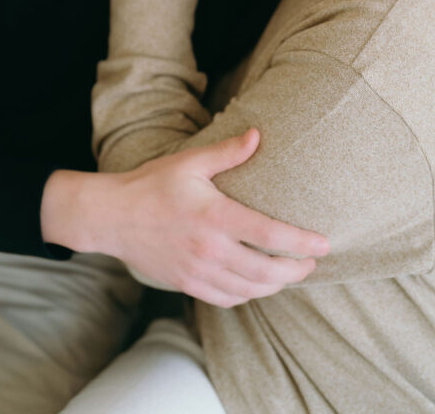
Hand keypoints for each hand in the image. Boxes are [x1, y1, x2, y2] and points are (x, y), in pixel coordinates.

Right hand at [41, 130, 328, 307]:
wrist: (111, 216)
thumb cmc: (150, 184)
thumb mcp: (190, 162)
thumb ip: (227, 152)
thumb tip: (258, 135)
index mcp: (214, 217)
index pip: (269, 235)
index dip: (301, 243)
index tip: (324, 244)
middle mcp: (209, 249)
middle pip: (266, 271)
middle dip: (296, 270)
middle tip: (312, 263)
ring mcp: (197, 271)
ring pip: (249, 290)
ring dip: (275, 285)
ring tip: (290, 274)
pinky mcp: (186, 283)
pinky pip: (226, 299)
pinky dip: (248, 295)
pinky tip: (256, 286)